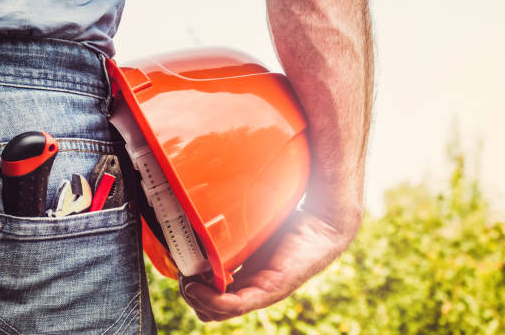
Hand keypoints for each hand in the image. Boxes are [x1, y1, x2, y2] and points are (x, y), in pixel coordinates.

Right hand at [179, 209, 356, 321]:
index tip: (179, 263)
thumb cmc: (286, 215)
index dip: (188, 283)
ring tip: (189, 277)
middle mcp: (249, 287)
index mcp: (242, 273)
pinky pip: (236, 306)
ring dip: (196, 298)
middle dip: (188, 292)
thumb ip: (225, 215)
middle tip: (183, 270)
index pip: (207, 293)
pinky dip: (213, 301)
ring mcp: (260, 291)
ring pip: (216, 311)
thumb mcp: (245, 218)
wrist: (324, 218)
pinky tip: (199, 286)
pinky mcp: (272, 289)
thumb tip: (194, 194)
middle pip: (207, 306)